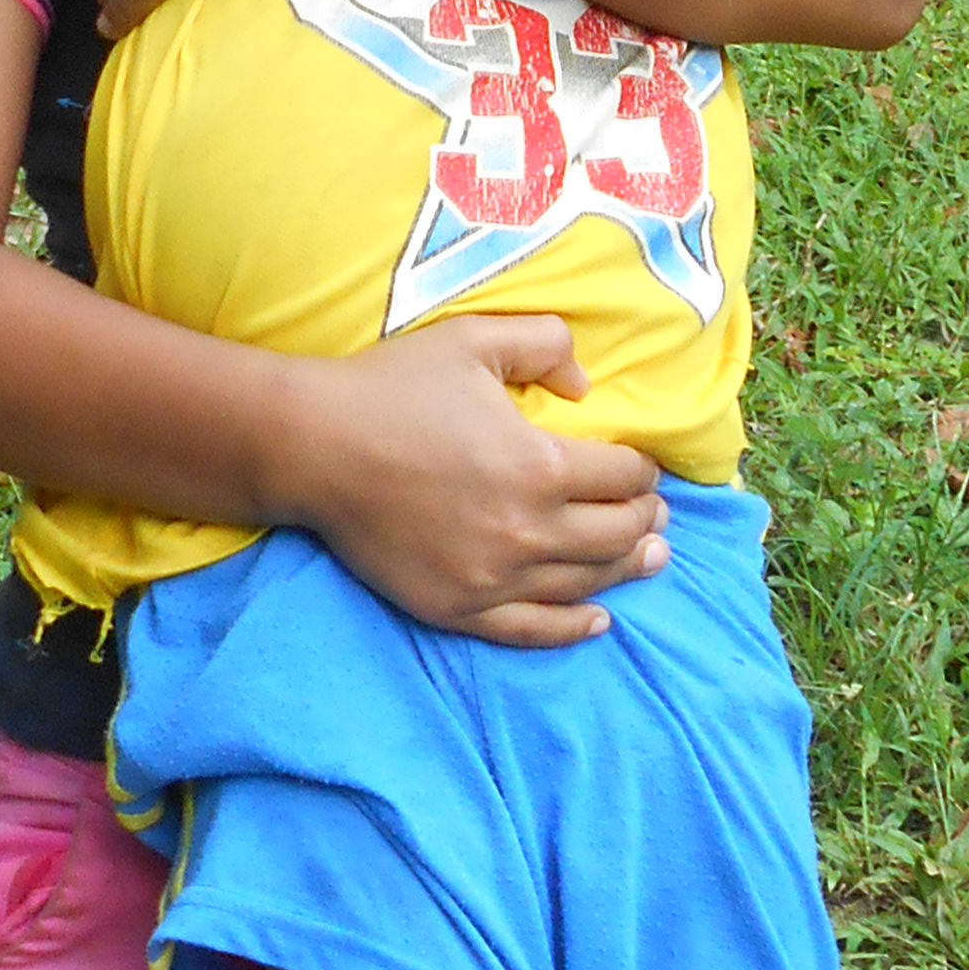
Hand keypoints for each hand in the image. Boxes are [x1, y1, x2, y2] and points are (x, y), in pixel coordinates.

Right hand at [264, 313, 667, 645]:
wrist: (313, 446)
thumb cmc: (392, 387)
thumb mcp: (473, 339)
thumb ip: (545, 345)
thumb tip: (586, 388)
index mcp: (540, 466)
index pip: (624, 477)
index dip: (643, 470)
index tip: (641, 466)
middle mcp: (528, 531)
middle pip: (618, 535)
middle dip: (646, 520)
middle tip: (655, 513)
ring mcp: (493, 578)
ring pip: (586, 584)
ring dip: (627, 569)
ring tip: (651, 559)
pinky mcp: (458, 607)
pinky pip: (533, 630)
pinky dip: (575, 627)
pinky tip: (599, 620)